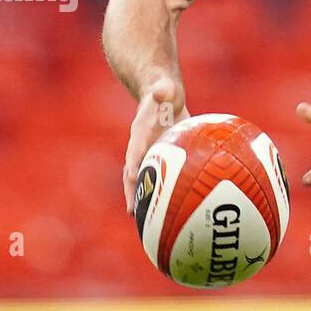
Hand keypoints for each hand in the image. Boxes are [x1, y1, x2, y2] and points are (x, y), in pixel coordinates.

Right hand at [123, 76, 188, 212]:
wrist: (159, 92)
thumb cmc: (163, 90)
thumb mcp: (164, 88)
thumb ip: (163, 90)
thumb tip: (163, 91)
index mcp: (140, 132)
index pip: (134, 151)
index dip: (133, 166)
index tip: (133, 181)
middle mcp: (141, 147)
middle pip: (133, 173)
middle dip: (131, 192)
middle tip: (132, 214)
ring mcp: (149, 154)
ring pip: (146, 180)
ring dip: (146, 199)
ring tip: (149, 222)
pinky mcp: (161, 157)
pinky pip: (164, 177)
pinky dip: (167, 192)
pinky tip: (179, 208)